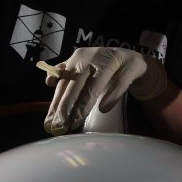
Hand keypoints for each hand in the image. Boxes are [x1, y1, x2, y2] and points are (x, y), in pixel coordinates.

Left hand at [42, 47, 166, 134]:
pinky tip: (103, 109)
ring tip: (75, 122)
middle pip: (76, 83)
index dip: (56, 103)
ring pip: (95, 84)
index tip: (50, 122)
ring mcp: (112, 59)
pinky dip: (111, 96)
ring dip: (84, 104)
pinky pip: (120, 82)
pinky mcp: (131, 64)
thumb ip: (67, 75)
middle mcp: (93, 56)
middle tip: (60, 126)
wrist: (132, 61)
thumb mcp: (84, 70)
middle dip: (66, 106)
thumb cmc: (103, 69)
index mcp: (78, 57)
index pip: (64, 82)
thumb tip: (49, 82)